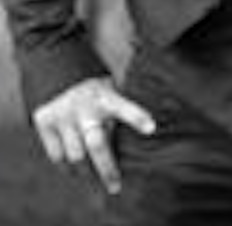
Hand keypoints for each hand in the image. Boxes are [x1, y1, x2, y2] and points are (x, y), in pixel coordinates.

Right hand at [32, 76, 155, 194]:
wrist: (63, 78)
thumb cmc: (101, 96)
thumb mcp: (115, 96)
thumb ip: (124, 117)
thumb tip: (145, 145)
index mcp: (108, 97)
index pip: (125, 107)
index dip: (138, 118)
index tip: (152, 129)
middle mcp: (85, 106)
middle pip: (96, 145)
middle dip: (107, 169)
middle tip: (116, 187)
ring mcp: (63, 114)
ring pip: (75, 156)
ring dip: (87, 173)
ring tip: (95, 180)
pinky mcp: (45, 123)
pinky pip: (57, 156)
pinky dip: (68, 168)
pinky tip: (78, 170)